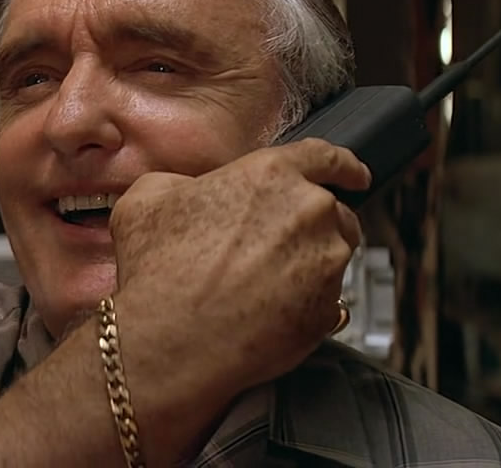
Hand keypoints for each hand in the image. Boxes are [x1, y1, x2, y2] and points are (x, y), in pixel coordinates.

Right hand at [108, 138, 368, 396]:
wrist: (168, 342)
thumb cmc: (156, 272)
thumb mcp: (146, 199)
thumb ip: (182, 182)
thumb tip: (189, 190)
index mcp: (271, 175)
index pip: (326, 157)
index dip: (344, 166)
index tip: (354, 176)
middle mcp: (309, 213)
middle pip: (331, 210)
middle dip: (308, 225)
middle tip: (268, 247)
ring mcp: (325, 264)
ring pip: (331, 255)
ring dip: (306, 263)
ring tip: (259, 283)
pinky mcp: (327, 310)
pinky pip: (326, 300)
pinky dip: (303, 302)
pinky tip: (263, 310)